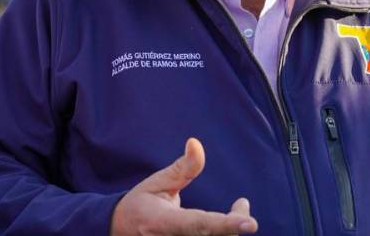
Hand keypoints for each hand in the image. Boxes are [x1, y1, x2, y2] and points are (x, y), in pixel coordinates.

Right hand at [110, 138, 257, 234]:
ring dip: (231, 229)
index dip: (225, 225)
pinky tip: (229, 224)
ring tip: (239, 213)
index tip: (250, 224)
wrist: (119, 232)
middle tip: (241, 205)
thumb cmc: (141, 204)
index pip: (199, 225)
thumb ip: (183, 168)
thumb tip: (196, 143)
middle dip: (235, 223)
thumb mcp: (158, 182)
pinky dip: (224, 233)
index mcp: (163, 223)